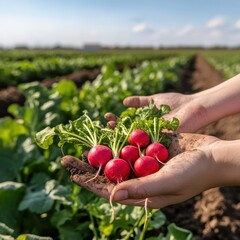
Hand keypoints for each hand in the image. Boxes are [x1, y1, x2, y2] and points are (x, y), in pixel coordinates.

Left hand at [61, 133, 220, 207]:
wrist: (213, 155)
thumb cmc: (195, 173)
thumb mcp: (168, 183)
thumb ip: (141, 188)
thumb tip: (111, 195)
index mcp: (143, 192)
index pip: (110, 190)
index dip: (89, 183)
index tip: (72, 175)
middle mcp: (140, 177)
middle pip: (108, 172)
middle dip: (87, 165)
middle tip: (66, 159)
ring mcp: (144, 161)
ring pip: (116, 155)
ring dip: (100, 149)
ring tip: (81, 144)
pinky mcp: (150, 147)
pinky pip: (130, 140)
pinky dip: (118, 135)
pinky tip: (105, 128)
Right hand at [105, 92, 208, 132]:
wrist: (193, 106)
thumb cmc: (176, 102)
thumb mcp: (154, 100)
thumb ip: (140, 101)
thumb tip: (124, 101)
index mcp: (145, 122)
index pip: (126, 122)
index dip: (116, 120)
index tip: (106, 117)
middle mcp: (147, 131)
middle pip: (128, 131)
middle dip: (116, 130)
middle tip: (106, 126)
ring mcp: (154, 137)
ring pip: (136, 138)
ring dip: (123, 136)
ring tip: (110, 131)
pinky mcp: (163, 141)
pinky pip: (148, 141)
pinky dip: (137, 140)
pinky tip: (126, 138)